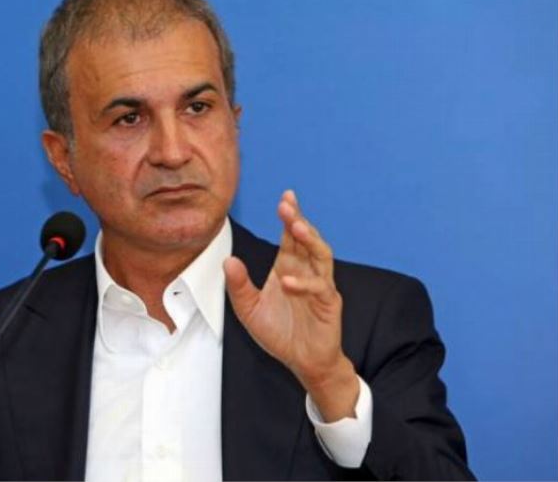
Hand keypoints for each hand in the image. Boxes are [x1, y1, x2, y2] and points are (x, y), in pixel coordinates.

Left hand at [223, 190, 358, 420]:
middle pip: (306, 238)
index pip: (290, 236)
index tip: (285, 196)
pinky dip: (305, 283)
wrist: (302, 362)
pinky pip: (320, 287)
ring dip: (310, 240)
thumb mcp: (249, 310)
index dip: (290, 215)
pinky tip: (288, 281)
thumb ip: (239, 286)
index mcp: (288, 267)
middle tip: (287, 204)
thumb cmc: (279, 333)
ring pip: (321, 255)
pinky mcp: (329, 303)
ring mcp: (320, 285)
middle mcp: (306, 271)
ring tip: (296, 227)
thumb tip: (228, 260)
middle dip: (298, 219)